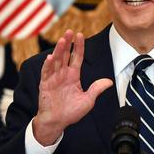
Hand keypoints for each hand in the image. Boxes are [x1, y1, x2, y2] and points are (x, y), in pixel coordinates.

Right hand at [32, 30, 112, 144]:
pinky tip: (50, 57)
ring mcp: (53, 78)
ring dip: (58, 50)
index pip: (76, 57)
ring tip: (62, 40)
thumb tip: (109, 82)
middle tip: (70, 31)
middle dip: (68, 43)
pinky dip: (48, 65)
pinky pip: (46, 72)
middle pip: (65, 55)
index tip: (80, 35)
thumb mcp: (88, 100)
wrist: (57, 122)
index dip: (79, 46)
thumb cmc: (71, 112)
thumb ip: (96, 89)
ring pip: (56, 60)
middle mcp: (63, 74)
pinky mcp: (45, 84)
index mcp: (73, 76)